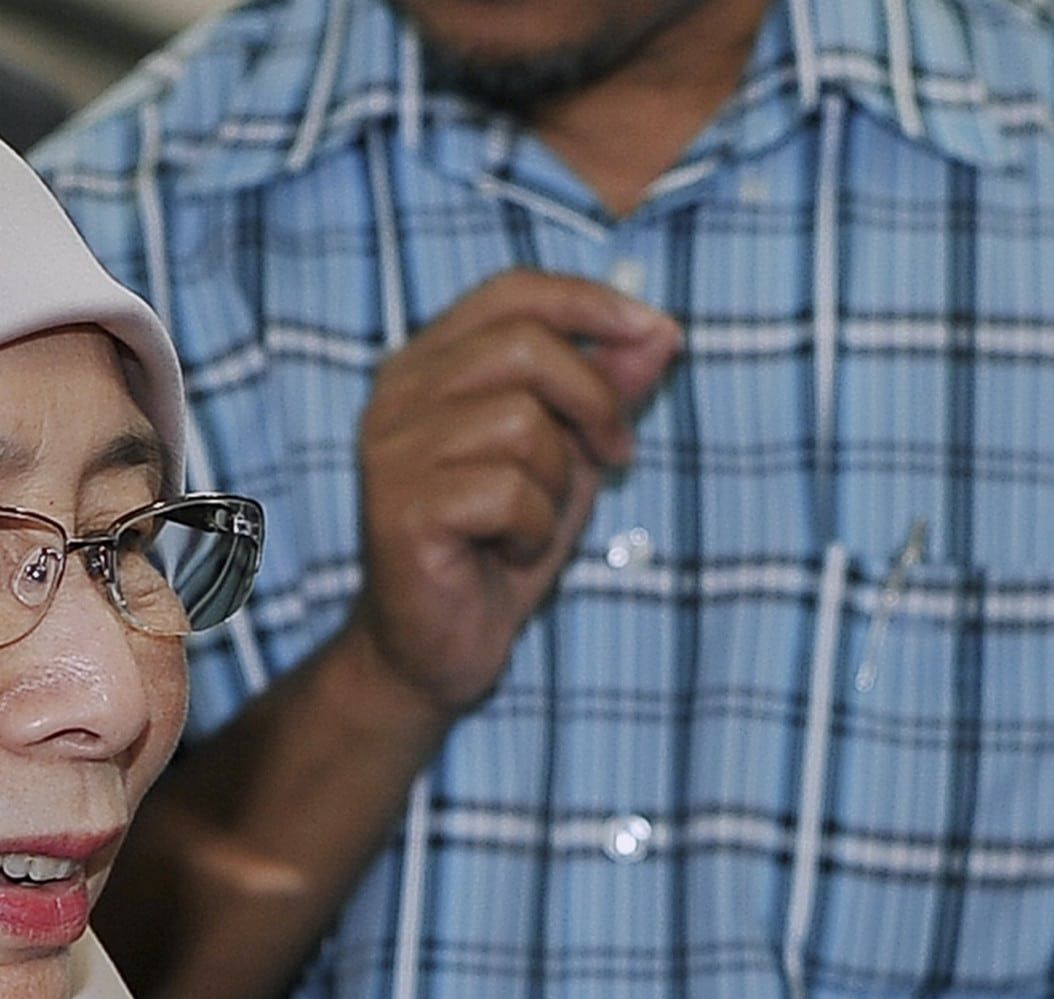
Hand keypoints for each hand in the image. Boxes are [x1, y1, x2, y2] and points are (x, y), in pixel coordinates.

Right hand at [343, 271, 679, 719]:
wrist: (436, 650)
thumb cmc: (498, 547)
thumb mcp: (569, 457)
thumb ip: (606, 392)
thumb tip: (661, 331)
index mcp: (428, 364)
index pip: (512, 292)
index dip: (590, 302)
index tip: (657, 331)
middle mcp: (397, 395)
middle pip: (524, 345)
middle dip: (595, 400)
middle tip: (617, 457)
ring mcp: (391, 451)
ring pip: (521, 422)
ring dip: (557, 480)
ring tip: (534, 521)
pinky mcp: (400, 509)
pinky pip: (507, 492)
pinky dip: (533, 529)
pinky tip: (508, 553)